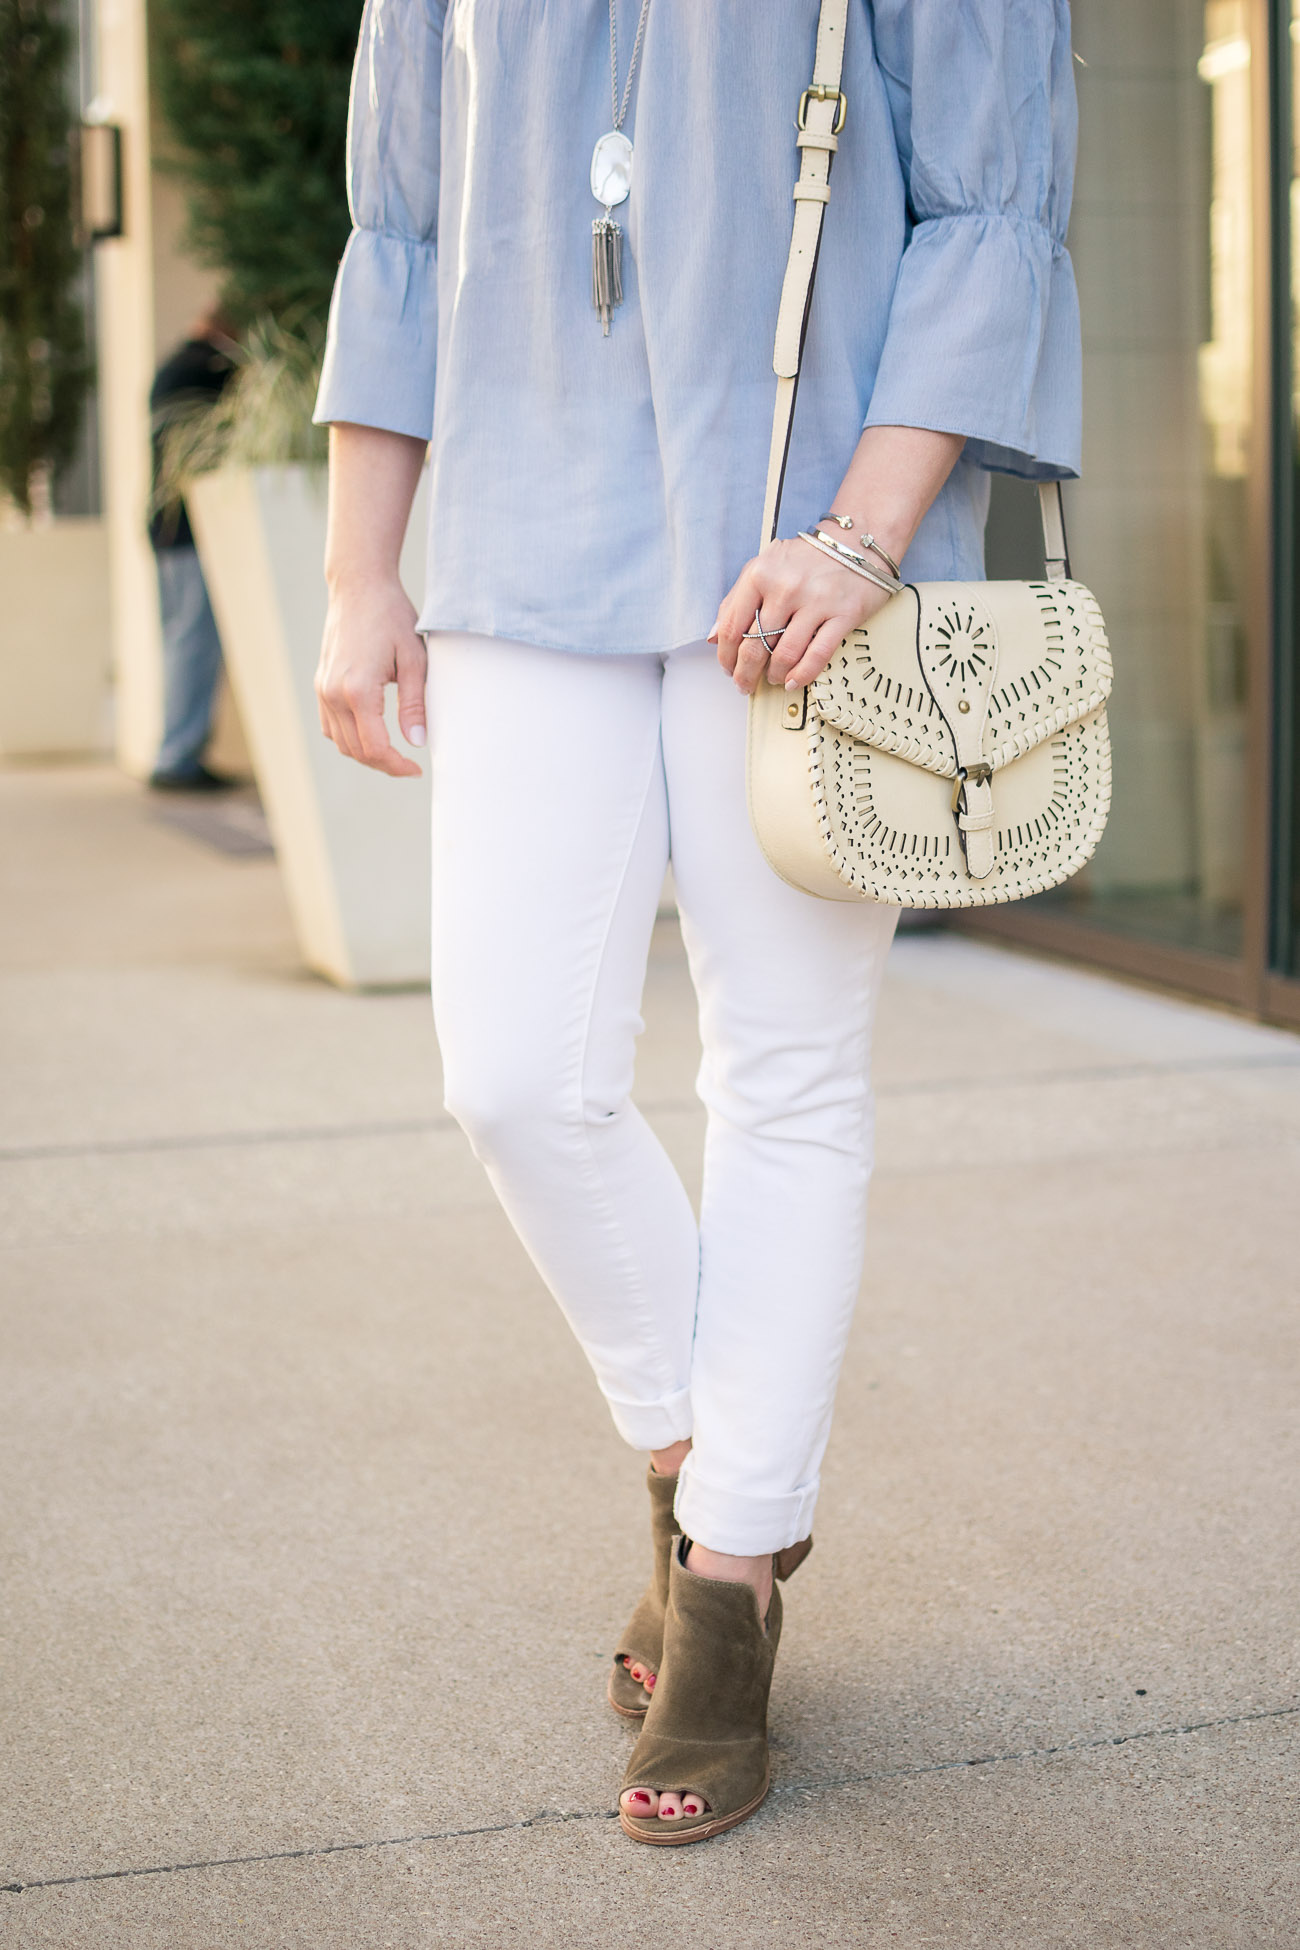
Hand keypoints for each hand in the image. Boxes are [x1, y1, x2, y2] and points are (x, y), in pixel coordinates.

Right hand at [315, 573, 426, 776]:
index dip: (397, 766)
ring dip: (366, 754)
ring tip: (393, 753)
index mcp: (358, 690)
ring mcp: (322, 689)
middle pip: (356, 751)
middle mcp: (333, 694)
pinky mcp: (319, 684)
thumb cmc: (391, 616)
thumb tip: (417, 742)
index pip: (375, 748)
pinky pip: (330, 726)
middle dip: (384, 765)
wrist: (359, 587)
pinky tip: (370, 734)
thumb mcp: (415, 659)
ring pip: (340, 743)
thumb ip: (415, 704)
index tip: (416, 769)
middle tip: (409, 765)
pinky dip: (348, 738)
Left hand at [710, 535, 894, 695]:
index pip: (731, 627)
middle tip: (746, 685)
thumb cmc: (807, 558)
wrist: (857, 541)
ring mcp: (815, 601)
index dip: (726, 657)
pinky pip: (817, 655)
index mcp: (759, 574)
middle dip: (745, 674)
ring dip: (774, 675)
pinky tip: (793, 681)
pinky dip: (801, 675)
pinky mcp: (843, 614)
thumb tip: (713, 637)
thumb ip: (736, 600)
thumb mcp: (763, 567)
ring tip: (773, 678)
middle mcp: (785, 587)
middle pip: (754, 646)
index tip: (728, 669)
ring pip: (784, 655)